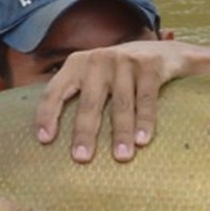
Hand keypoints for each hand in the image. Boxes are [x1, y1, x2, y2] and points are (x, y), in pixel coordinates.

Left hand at [33, 41, 188, 162]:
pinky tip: (143, 140)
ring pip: (121, 105)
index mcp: (77, 64)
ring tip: (121, 157)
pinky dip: (145, 121)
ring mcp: (125, 61)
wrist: (165, 52)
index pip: (55, 91)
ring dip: (121, 133)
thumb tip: (48, 137)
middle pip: (89, 102)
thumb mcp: (95, 76)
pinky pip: (146, 99)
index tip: (44, 140)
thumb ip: (77, 94)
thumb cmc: (121, 74)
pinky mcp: (150, 66)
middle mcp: (98, 60)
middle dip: (85, 132)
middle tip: (81, 158)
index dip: (47, 115)